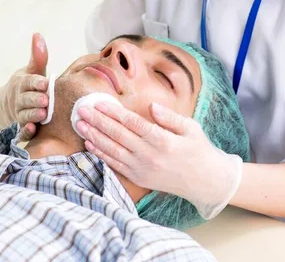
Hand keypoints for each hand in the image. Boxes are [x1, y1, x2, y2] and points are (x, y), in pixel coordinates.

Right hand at [7, 33, 48, 140]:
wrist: (10, 104)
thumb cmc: (29, 84)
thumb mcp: (33, 70)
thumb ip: (38, 56)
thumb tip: (37, 34)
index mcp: (23, 83)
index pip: (29, 82)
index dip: (36, 83)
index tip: (45, 83)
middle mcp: (20, 99)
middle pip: (26, 99)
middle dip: (35, 100)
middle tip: (45, 100)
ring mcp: (20, 113)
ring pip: (24, 115)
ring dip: (32, 115)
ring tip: (42, 114)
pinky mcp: (22, 127)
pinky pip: (23, 131)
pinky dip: (26, 131)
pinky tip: (32, 130)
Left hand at [76, 102, 242, 219]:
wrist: (205, 181)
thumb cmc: (199, 149)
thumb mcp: (191, 128)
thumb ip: (169, 117)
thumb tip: (151, 106)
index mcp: (163, 141)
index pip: (133, 123)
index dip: (114, 112)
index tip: (99, 102)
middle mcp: (150, 156)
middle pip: (118, 136)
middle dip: (98, 122)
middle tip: (82, 110)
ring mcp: (143, 169)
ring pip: (112, 151)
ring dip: (94, 137)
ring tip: (80, 124)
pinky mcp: (139, 178)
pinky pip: (115, 165)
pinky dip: (101, 154)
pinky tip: (90, 143)